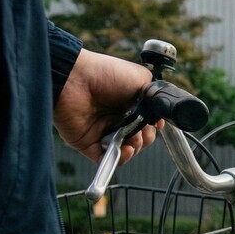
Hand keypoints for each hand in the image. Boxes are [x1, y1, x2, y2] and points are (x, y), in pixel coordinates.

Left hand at [54, 49, 156, 163]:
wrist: (75, 78)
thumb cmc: (105, 74)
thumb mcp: (141, 79)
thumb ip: (154, 99)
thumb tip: (159, 118)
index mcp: (129, 107)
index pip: (147, 126)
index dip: (153, 128)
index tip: (155, 124)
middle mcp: (117, 120)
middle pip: (140, 140)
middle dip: (146, 138)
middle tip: (142, 129)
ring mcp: (102, 133)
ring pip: (127, 151)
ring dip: (136, 147)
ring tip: (132, 137)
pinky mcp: (88, 143)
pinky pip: (107, 159)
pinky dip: (121, 159)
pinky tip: (126, 149)